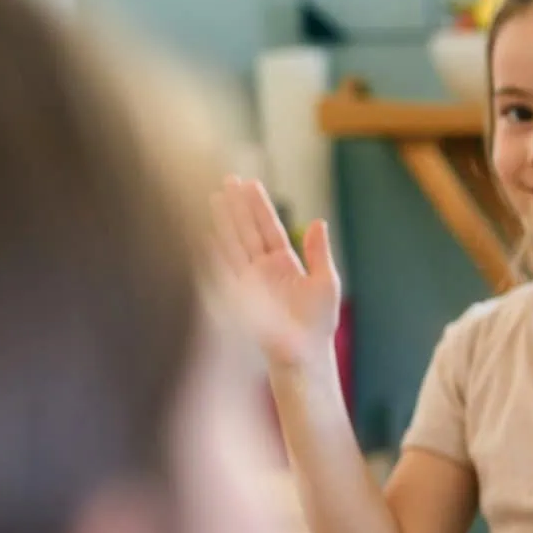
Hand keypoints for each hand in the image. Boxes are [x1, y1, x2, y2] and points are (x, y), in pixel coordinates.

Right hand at [210, 176, 341, 372]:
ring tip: (216, 195)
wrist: (304, 354)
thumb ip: (318, 253)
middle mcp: (263, 268)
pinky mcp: (240, 295)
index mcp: (283, 263)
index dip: (259, 206)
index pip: (269, 228)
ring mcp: (249, 280)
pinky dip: (217, 250)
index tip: (249, 183)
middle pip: (247, 230)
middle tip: (228, 178)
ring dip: (225, 221)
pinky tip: (207, 231)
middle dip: (238, 206)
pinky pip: (226, 267)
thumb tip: (318, 222)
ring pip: (234, 243)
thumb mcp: (324, 282)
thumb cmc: (317, 323)